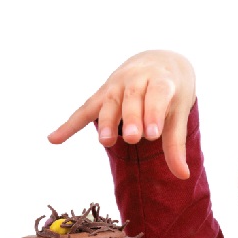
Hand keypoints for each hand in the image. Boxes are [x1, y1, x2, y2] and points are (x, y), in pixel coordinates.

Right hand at [48, 50, 196, 178]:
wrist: (159, 62)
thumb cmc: (172, 92)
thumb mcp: (179, 112)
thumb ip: (176, 144)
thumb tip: (184, 176)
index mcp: (161, 79)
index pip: (157, 94)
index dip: (154, 112)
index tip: (153, 133)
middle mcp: (137, 78)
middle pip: (132, 98)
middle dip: (131, 118)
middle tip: (133, 138)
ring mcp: (117, 84)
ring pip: (109, 102)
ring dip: (106, 122)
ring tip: (106, 142)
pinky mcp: (102, 93)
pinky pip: (84, 109)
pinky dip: (70, 124)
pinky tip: (54, 139)